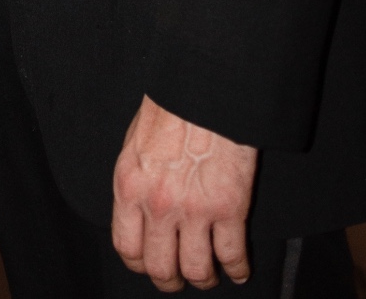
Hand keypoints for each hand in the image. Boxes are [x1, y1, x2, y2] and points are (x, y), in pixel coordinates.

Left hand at [112, 96, 255, 290]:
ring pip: (196, 270)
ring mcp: (194, 209)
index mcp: (130, 186)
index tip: (150, 264)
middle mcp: (158, 204)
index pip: (127, 248)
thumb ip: (136, 182)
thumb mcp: (135, 143)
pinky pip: (232, 256)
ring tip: (209, 275)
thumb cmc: (170, 108)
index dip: (140, 264)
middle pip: (160, 269)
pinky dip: (237, 270)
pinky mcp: (229, 207)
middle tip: (179, 277)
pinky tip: (238, 269)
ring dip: (204, 278)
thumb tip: (138, 210)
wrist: (203, 87)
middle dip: (170, 280)